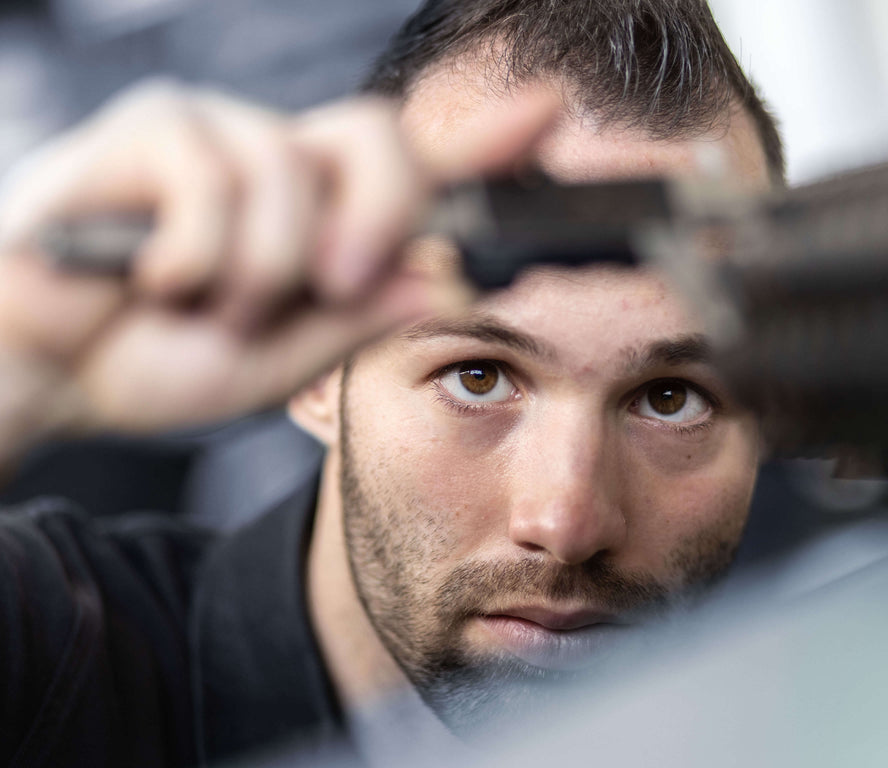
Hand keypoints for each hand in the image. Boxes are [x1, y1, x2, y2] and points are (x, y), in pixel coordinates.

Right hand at [0, 80, 557, 465]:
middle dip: (377, 213)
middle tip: (342, 282)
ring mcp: (223, 135)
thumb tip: (447, 283)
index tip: (551, 115)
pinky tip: (156, 280)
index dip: (489, 144)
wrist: (55, 369)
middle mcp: (288, 163)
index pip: (422, 170)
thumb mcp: (282, 357)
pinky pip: (210, 177)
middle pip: (380, 137)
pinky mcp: (155, 128)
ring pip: (290, 173)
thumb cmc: (166, 356)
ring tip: (208, 307)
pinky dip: (193, 255)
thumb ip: (360, 319)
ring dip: (257, 269)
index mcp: (328, 217)